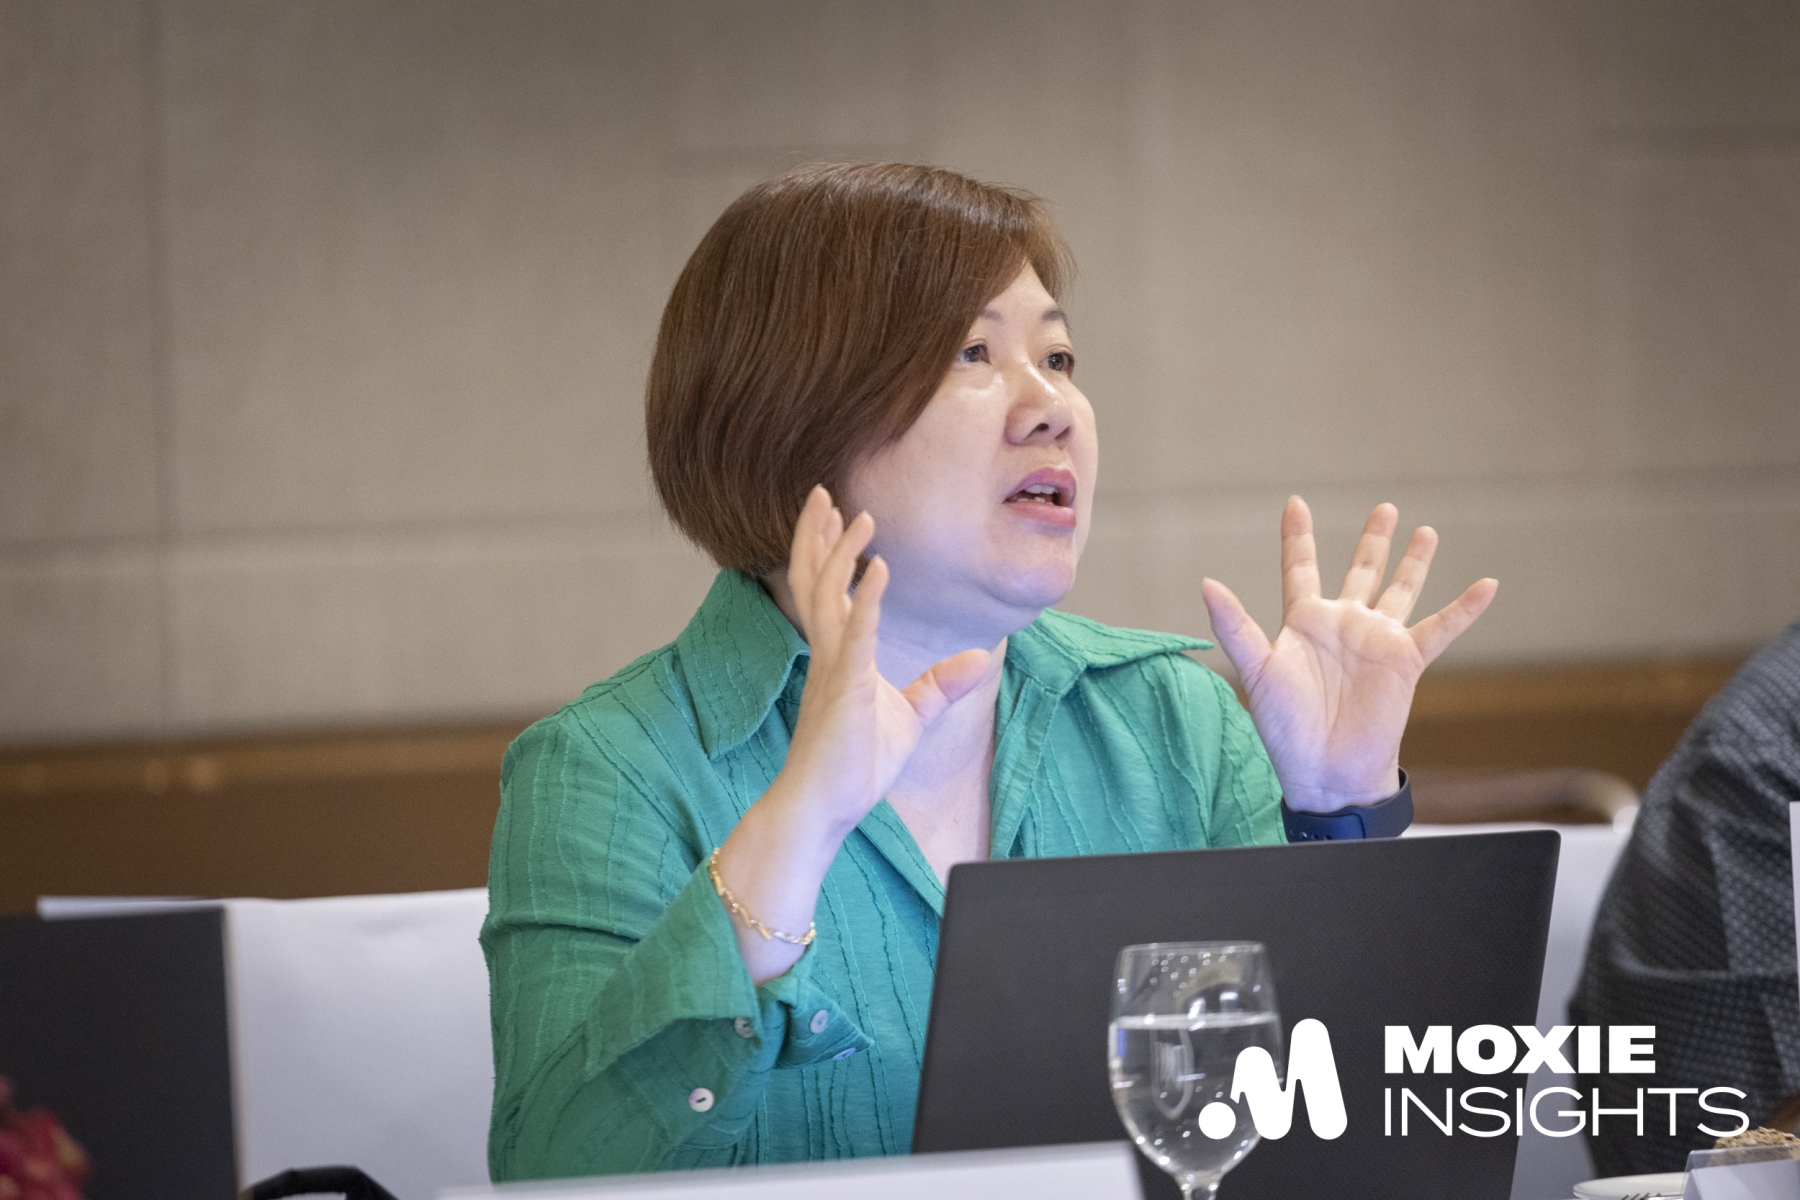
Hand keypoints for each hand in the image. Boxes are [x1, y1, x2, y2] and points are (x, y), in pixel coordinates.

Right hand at [776, 486, 991, 830]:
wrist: (823, 808)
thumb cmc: (855, 766)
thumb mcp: (910, 717)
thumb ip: (940, 685)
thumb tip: (978, 660)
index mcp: (837, 656)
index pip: (826, 590)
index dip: (825, 550)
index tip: (832, 512)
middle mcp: (827, 653)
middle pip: (814, 580)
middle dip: (817, 535)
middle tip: (821, 492)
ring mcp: (831, 668)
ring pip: (826, 595)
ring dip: (840, 553)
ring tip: (857, 515)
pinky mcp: (843, 688)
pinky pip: (854, 634)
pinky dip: (866, 598)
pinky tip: (879, 568)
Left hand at [1200, 497, 1496, 811]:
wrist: (1325, 770)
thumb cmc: (1285, 727)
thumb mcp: (1256, 671)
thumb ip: (1235, 626)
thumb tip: (1206, 583)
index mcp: (1304, 623)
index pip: (1300, 568)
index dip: (1298, 537)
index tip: (1296, 503)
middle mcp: (1343, 626)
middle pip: (1361, 572)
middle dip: (1373, 541)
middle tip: (1385, 508)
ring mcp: (1376, 641)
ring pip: (1399, 590)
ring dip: (1413, 563)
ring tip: (1426, 531)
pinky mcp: (1406, 661)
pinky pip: (1441, 628)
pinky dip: (1465, 608)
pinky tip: (1488, 585)